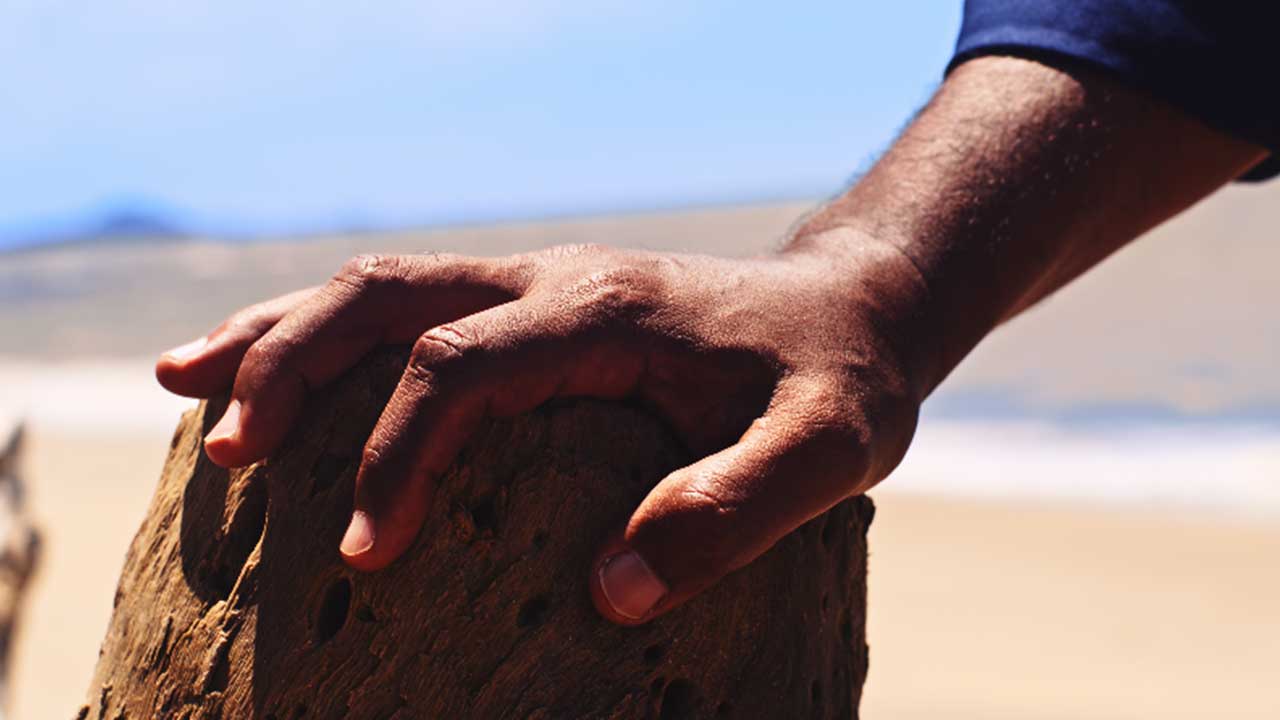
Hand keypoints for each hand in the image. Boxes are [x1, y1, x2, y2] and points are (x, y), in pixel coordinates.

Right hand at [156, 240, 924, 623]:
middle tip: (226, 455)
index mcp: (603, 312)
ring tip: (184, 385)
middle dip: (291, 370)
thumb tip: (611, 593)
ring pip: (378, 286)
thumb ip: (732, 512)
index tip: (370, 552)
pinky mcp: (534, 306)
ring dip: (279, 335)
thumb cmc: (836, 382)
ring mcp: (536, 286)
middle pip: (385, 297)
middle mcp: (552, 281)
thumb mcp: (824, 451)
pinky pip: (410, 306)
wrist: (851, 309)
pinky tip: (276, 370)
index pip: (459, 368)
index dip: (398, 455)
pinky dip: (327, 336)